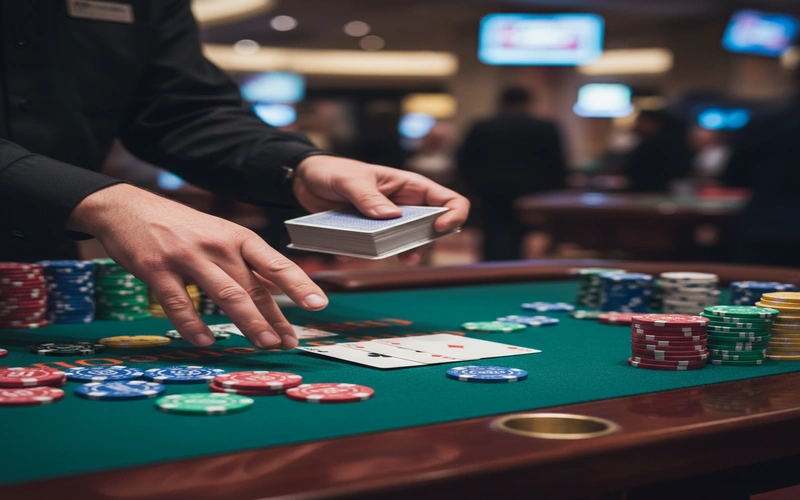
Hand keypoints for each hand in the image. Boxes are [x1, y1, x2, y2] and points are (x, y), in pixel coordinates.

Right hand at [67, 184, 327, 348]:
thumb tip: (278, 295)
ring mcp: (187, 257)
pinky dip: (193, 325)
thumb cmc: (181, 228)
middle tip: (289, 342)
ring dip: (247, 322)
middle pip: (252, 285)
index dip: (299, 284)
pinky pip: (179, 303)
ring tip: (264, 343)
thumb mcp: (219, 236)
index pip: (274, 263)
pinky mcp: (156, 269)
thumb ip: (245, 264)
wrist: (126, 207)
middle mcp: (217, 245)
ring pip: (224, 294)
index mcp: (237, 236)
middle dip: (274, 317)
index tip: (319, 304)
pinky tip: (205, 340)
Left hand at [293, 156, 469, 263]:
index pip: (448, 200)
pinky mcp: (372, 235)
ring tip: (384, 258)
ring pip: (408, 243)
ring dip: (400, 253)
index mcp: (409, 186)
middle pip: (432, 229)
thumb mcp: (350, 180)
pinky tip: (354, 254)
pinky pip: (381, 250)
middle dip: (425, 243)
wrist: (305, 182)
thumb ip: (368, 197)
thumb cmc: (332, 171)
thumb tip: (390, 216)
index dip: (453, 216)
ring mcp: (389, 222)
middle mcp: (405, 205)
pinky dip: (372, 256)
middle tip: (409, 256)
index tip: (439, 229)